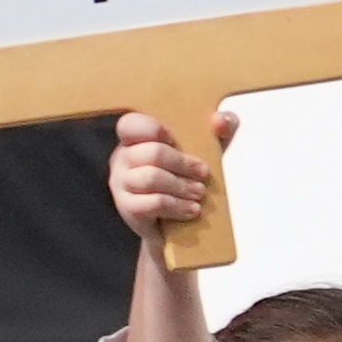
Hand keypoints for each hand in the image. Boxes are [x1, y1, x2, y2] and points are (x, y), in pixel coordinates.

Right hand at [107, 108, 224, 232]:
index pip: (131, 124)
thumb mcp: (209, 148)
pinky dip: (177, 206)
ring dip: (182, 187)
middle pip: (152, 153)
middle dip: (183, 164)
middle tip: (203, 173)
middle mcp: (122, 157)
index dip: (154, 129)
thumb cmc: (189, 176)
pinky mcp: (127, 208)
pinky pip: (153, 203)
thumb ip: (221, 127)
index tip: (175, 140)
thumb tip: (220, 120)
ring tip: (199, 193)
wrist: (179, 222)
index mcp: (136, 138)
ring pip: (151, 178)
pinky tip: (192, 209)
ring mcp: (121, 183)